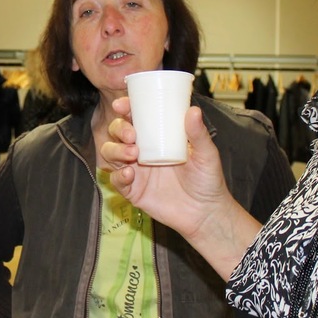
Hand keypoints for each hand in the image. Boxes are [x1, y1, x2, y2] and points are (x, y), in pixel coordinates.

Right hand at [101, 99, 233, 238]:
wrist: (205, 213)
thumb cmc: (207, 180)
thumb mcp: (206, 154)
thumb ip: (198, 134)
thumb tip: (193, 110)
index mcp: (157, 137)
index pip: (135, 117)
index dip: (125, 108)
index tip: (122, 104)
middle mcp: (142, 151)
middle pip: (117, 132)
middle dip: (118, 129)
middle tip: (132, 135)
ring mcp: (136, 170)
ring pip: (111, 153)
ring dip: (116, 149)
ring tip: (132, 154)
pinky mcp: (133, 190)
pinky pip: (116, 180)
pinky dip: (118, 176)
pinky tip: (128, 174)